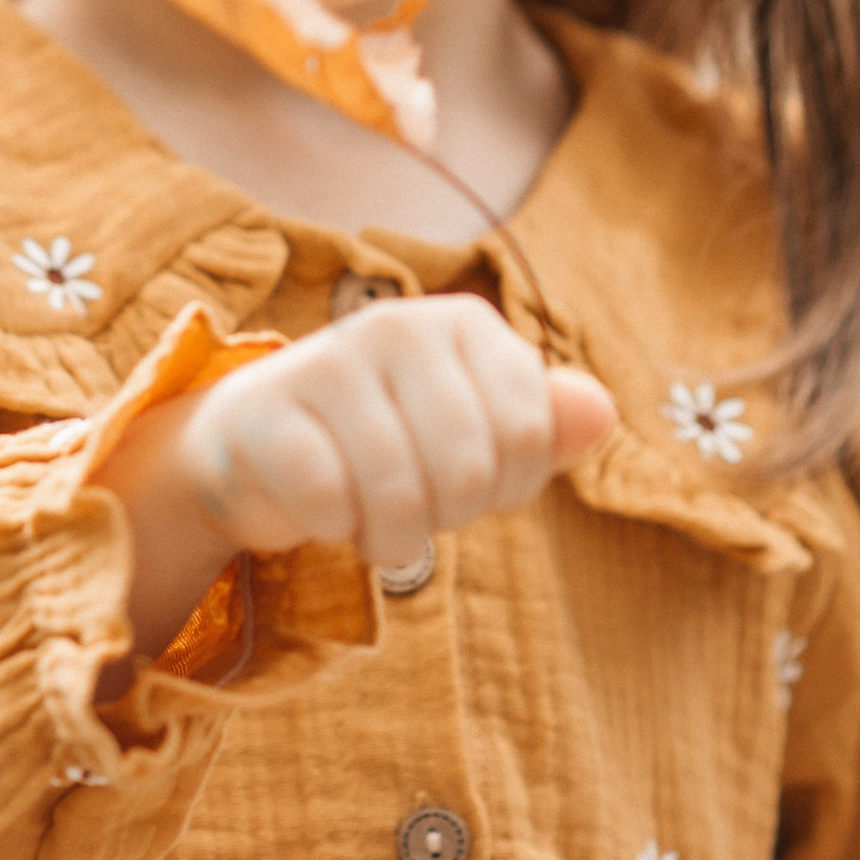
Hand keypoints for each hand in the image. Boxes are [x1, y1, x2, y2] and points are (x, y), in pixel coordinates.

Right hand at [94, 296, 616, 674]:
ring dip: (392, 537)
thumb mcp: (476, 435)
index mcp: (461, 322)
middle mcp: (394, 325)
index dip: (509, 484)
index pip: (527, 430)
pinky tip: (322, 510)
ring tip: (375, 525)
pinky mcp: (263, 410)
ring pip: (399, 491)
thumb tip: (600, 411)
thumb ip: (543, 426)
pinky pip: (327, 499)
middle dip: (447, 516)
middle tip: (418, 508)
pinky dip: (332, 527)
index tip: (473, 481)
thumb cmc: (388, 443)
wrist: (259, 450)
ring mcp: (324, 360)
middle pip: (467, 469)